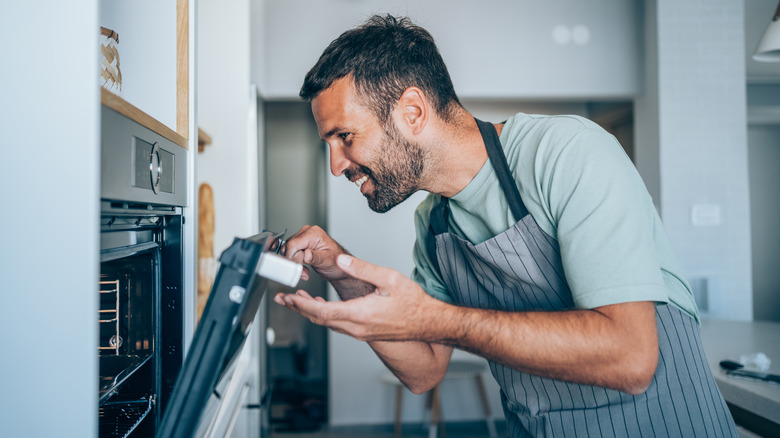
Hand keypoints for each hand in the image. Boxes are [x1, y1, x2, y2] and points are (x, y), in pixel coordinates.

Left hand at [273, 254, 441, 341]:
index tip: (290, 296)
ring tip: (296, 301)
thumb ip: (363, 268)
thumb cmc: (413, 302)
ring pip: (328, 324)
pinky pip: (337, 325)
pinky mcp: (364, 333)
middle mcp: (358, 327)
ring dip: (310, 312)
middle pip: (320, 320)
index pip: (323, 311)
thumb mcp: (390, 278)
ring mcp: (360, 333)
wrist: (429, 323)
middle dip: (299, 308)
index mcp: (361, 314)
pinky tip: (320, 308)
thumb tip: (340, 261)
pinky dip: (324, 316)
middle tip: (283, 299)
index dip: (303, 304)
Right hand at [281, 225, 348, 281]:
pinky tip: (303, 269)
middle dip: (293, 262)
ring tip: (305, 272)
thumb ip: (316, 258)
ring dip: (294, 264)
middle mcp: (307, 232)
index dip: (291, 257)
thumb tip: (306, 255)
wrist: (339, 266)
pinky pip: (290, 253)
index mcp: (314, 233)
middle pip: (288, 247)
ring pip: (287, 250)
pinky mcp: (300, 244)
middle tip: (303, 273)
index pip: (293, 244)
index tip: (296, 268)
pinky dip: (295, 263)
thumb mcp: (327, 261)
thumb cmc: (337, 263)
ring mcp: (303, 237)